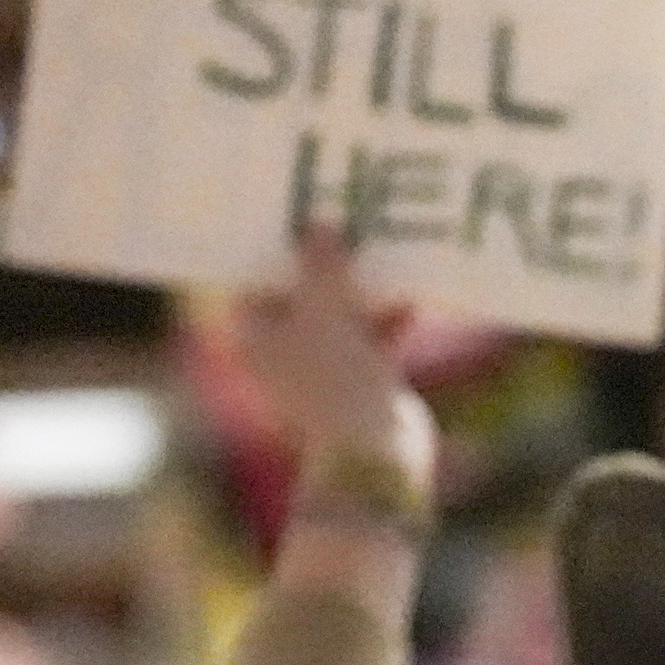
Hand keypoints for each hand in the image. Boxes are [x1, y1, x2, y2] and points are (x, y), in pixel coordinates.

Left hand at [240, 229, 435, 495]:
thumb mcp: (324, 305)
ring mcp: (323, 368)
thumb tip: (319, 224)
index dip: (277, 246)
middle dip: (327, 262)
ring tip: (384, 249)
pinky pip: (372, 337)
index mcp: (254, 335)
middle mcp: (282, 351)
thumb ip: (321, 262)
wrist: (376, 452)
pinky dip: (388, 318)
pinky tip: (410, 295)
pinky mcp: (361, 381)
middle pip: (302, 293)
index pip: (257, 278)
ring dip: (362, 287)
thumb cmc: (335, 375)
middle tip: (346, 220)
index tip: (299, 212)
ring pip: (341, 314)